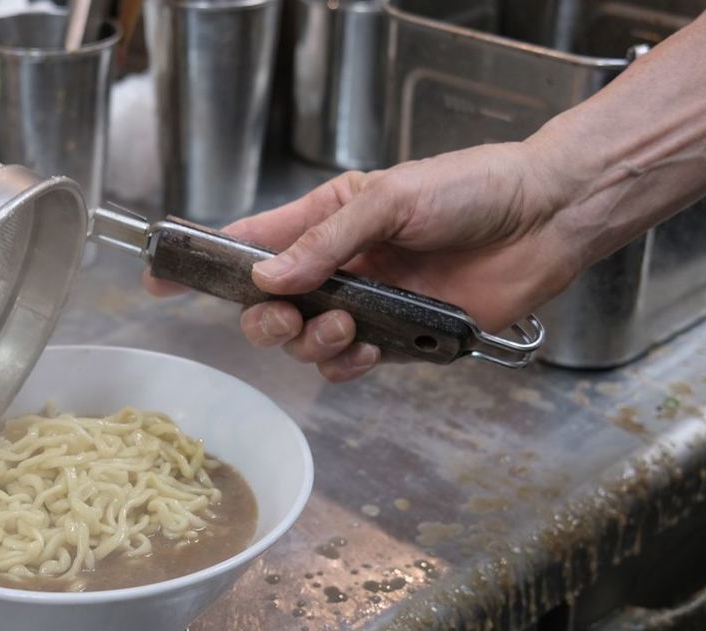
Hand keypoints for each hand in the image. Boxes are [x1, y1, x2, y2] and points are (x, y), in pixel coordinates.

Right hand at [144, 140, 586, 381]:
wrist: (544, 220)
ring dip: (312, 341)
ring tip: (347, 322)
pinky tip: (370, 346)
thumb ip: (324, 242)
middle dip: (264, 320)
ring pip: (303, 344)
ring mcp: (362, 307)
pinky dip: (348, 364)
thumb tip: (268, 279)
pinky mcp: (395, 341)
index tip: (162, 278)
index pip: (247, 245)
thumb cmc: (470, 189)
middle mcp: (335, 268)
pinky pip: (348, 366)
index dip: (201, 264)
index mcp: (323, 222)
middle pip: (266, 308)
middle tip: (285, 315)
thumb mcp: (387, 198)